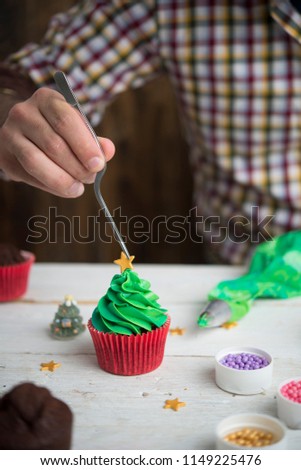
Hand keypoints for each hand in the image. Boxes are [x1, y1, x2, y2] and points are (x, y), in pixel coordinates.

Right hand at [0, 87, 114, 196]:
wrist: (24, 132)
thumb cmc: (58, 129)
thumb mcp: (77, 127)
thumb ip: (93, 139)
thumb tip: (108, 151)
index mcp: (46, 99)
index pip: (66, 121)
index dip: (84, 145)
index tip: (98, 164)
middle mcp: (23, 113)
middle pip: (53, 144)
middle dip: (77, 167)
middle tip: (90, 178)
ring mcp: (10, 134)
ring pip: (36, 162)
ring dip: (62, 180)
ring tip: (78, 188)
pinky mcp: (4, 157)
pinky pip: (29, 176)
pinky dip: (50, 186)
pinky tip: (65, 189)